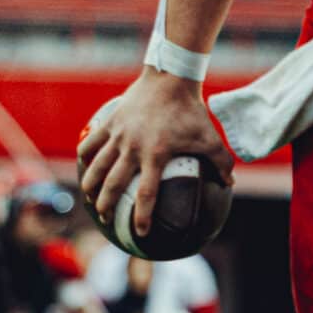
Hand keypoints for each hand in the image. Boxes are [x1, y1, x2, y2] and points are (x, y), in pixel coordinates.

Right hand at [77, 71, 231, 243]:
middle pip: (114, 184)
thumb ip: (221, 161)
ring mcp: (119, 135)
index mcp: (156, 155)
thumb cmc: (191, 111)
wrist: (170, 79)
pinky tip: (82, 166)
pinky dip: (84, 156)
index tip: (140, 233)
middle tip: (105, 220)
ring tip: (88, 199)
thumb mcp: (209, 137)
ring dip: (90, 185)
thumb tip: (230, 183)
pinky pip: (91, 143)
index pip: (147, 193)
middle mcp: (133, 148)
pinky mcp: (110, 122)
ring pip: (97, 166)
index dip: (142, 216)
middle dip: (106, 206)